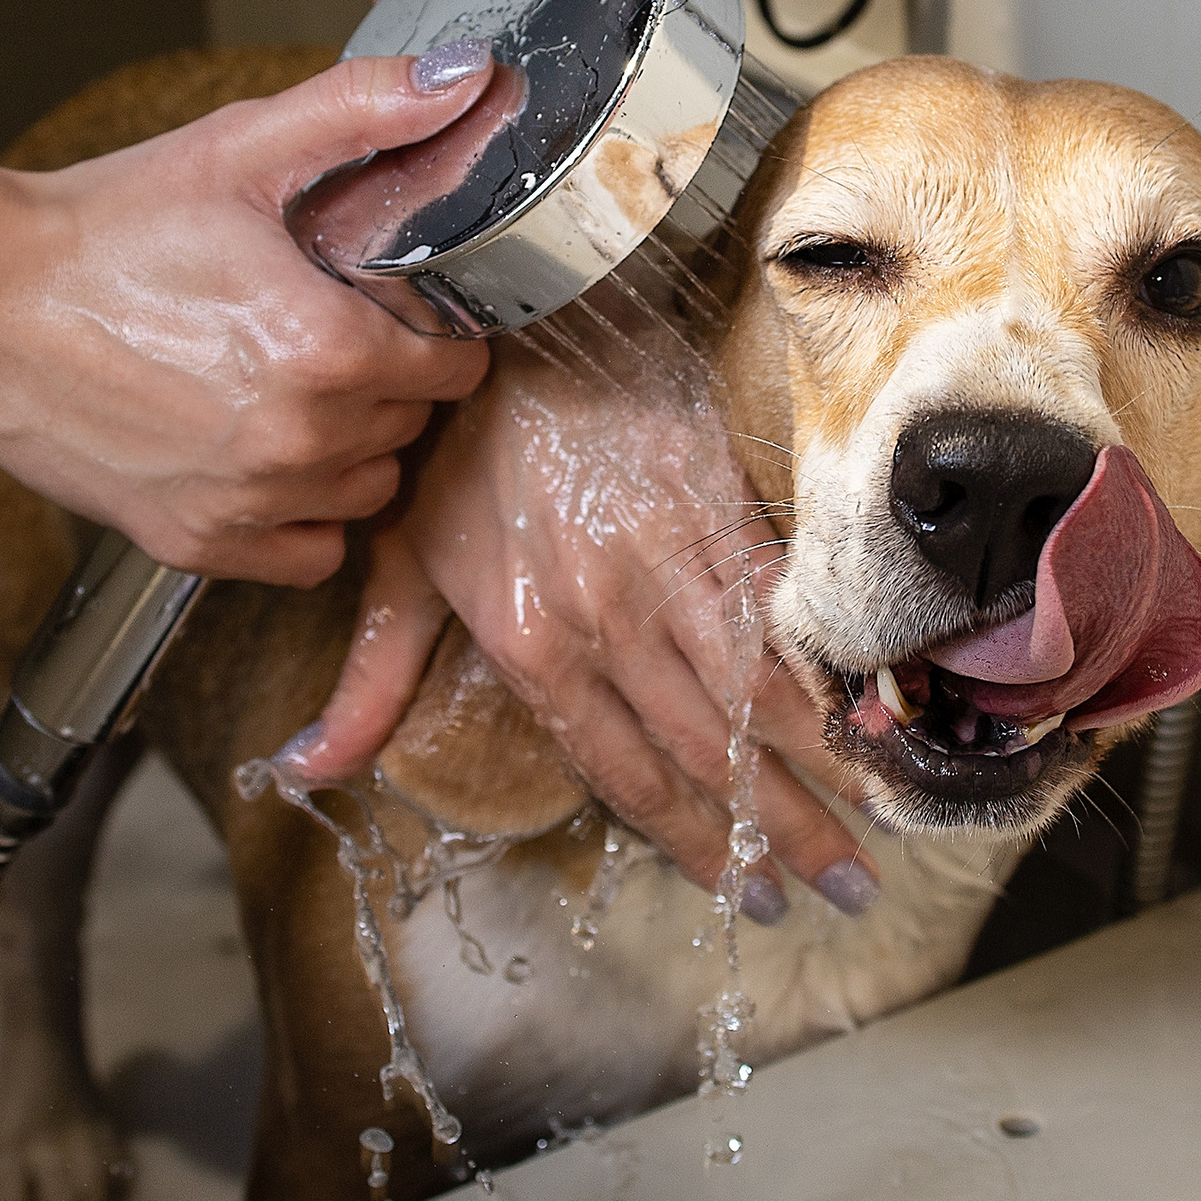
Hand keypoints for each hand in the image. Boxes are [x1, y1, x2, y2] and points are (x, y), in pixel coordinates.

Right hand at [0, 50, 495, 583]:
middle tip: (324, 333)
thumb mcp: (241, 146)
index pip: (458, 365)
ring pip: (368, 487)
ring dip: (351, 445)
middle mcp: (300, 438)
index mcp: (328, 347)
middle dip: (387, 378)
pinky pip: (309, 552)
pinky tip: (262, 452)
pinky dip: (301, 513)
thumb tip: (471, 78)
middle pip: (413, 422)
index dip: (431, 327)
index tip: (385, 305)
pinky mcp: (197, 540)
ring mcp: (249, 499)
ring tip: (289, 387)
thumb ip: (367, 109)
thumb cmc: (107, 227)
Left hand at [280, 330, 881, 920]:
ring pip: (762, 685)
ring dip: (832, 762)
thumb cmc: (453, 437)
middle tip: (852, 890)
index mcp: (530, 642)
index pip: (625, 771)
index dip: (692, 842)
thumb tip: (307, 767)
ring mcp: (670, 556)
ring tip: (894, 818)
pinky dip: (837, 659)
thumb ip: (370, 678)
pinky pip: (787, 600)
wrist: (513, 305)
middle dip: (785, 829)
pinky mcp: (719, 498)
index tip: (746, 895)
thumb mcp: (394, 560)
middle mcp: (606, 615)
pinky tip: (885, 703)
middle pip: (710, 748)